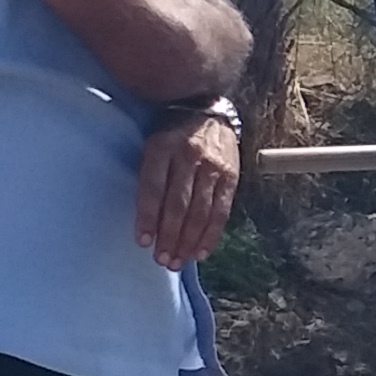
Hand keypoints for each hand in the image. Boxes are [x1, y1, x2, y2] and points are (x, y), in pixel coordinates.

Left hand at [134, 115, 238, 268]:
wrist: (207, 113)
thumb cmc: (171, 138)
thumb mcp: (152, 147)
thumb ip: (149, 177)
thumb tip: (146, 223)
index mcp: (162, 147)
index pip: (154, 188)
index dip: (149, 217)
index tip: (144, 242)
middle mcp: (189, 156)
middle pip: (179, 204)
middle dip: (170, 236)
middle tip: (163, 260)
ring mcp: (213, 166)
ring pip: (201, 211)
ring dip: (189, 241)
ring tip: (178, 262)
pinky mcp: (231, 176)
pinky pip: (222, 211)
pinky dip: (211, 235)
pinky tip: (200, 252)